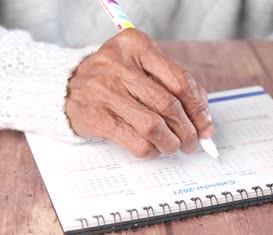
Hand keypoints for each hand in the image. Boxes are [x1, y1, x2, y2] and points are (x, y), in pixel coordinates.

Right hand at [66, 29, 213, 157]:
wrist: (66, 86)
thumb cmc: (116, 79)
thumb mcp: (143, 68)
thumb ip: (175, 87)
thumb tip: (205, 122)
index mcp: (137, 45)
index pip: (181, 80)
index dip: (199, 109)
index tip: (206, 126)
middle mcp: (119, 65)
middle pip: (168, 105)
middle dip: (188, 130)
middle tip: (193, 142)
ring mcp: (104, 90)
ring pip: (153, 126)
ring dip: (171, 143)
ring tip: (174, 146)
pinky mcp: (96, 116)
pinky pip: (135, 142)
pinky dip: (152, 150)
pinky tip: (153, 148)